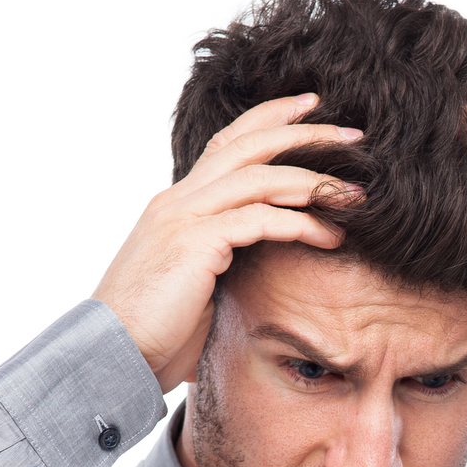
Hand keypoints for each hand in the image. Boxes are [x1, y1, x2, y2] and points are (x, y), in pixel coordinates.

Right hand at [92, 94, 363, 390]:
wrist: (113, 357)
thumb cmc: (155, 333)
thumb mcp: (193, 284)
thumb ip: (221, 259)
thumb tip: (257, 261)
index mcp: (176, 205)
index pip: (226, 145)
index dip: (269, 121)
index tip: (310, 109)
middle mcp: (178, 200)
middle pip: (247, 144)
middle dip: (303, 132)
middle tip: (352, 131)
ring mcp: (183, 218)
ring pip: (259, 175)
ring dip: (314, 180)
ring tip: (354, 194)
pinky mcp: (195, 243)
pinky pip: (260, 219)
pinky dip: (301, 223)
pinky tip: (331, 236)